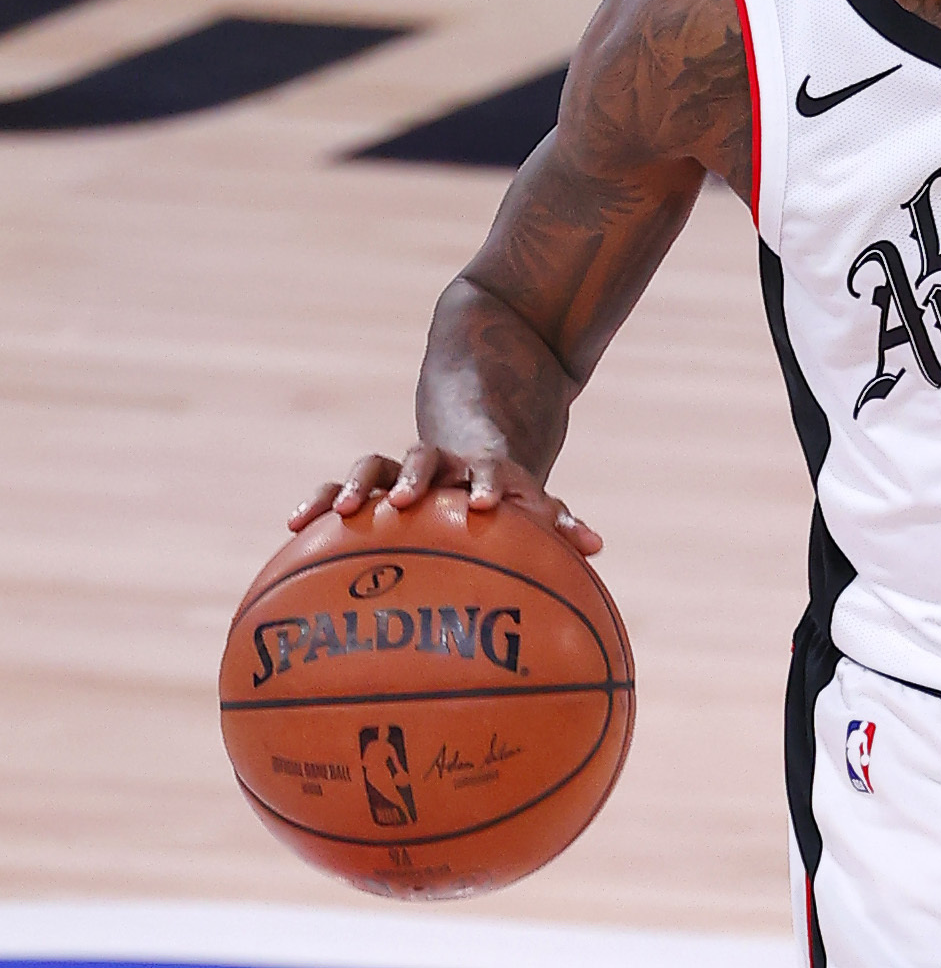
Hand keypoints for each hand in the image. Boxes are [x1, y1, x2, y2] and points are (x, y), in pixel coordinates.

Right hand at [287, 446, 602, 553]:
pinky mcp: (370, 485)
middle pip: (426, 459)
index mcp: (484, 470)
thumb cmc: (510, 493)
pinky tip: (292, 525)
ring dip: (357, 484)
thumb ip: (561, 523)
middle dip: (415, 478)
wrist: (474, 442)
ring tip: (340, 511)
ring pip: (376, 466)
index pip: (489, 472)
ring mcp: (402, 472)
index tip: (486, 506)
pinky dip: (318, 501)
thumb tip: (596, 547)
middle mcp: (442, 465)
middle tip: (403, 501)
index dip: (488, 486)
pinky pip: (338, 489)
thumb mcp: (535, 503)